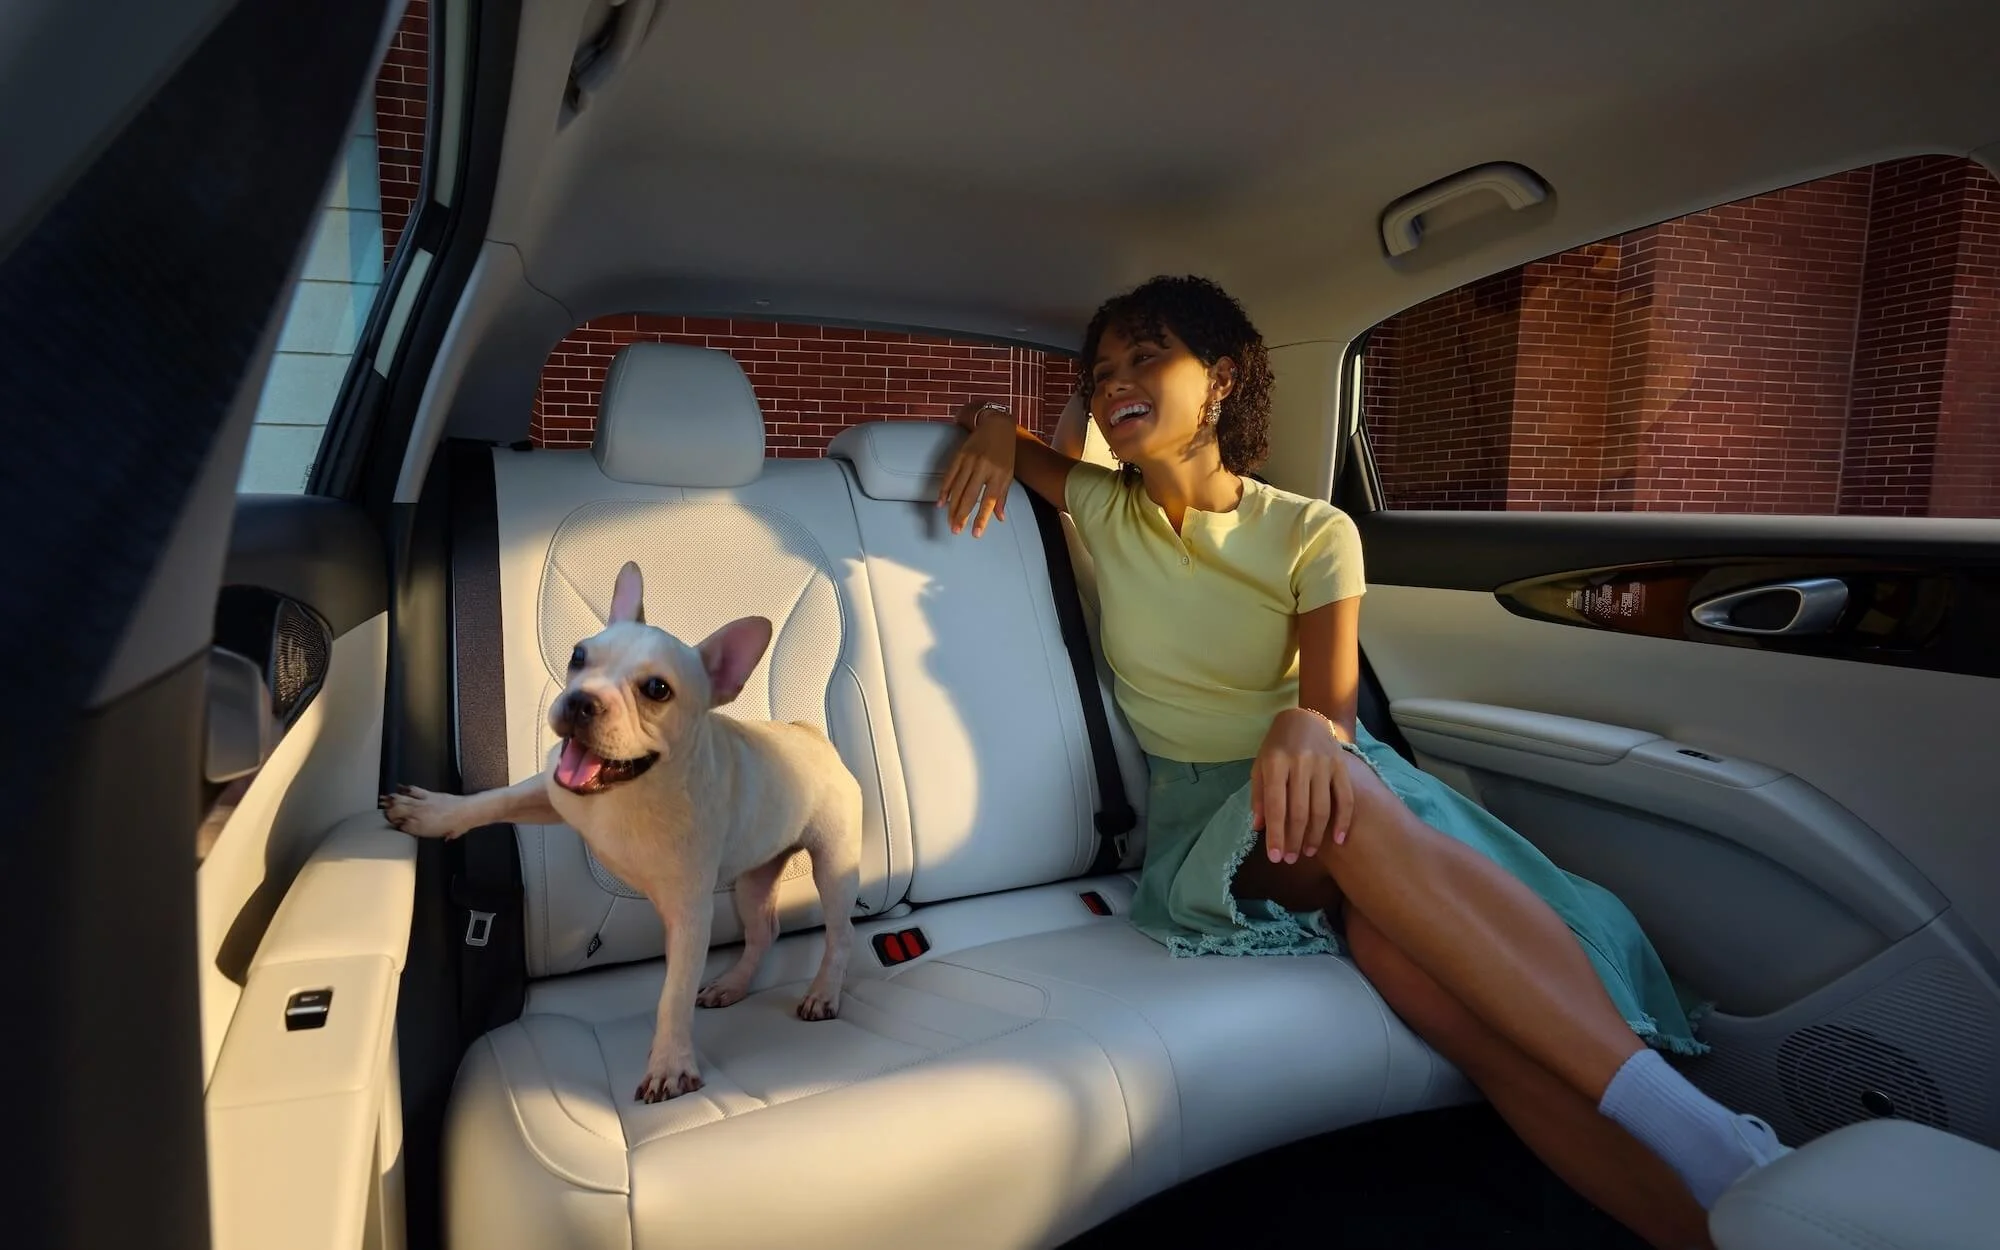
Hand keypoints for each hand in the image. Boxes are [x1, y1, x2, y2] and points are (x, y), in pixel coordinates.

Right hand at [937, 398, 1016, 536]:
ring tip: (949, 522)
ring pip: (958, 488)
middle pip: (970, 496)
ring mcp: (971, 461)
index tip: (975, 534)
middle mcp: (984, 468)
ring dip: (952, 507)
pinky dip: (944, 490)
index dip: (982, 518)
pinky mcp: (960, 455)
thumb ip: (1002, 496)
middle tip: (955, 531)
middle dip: (962, 515)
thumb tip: (999, 518)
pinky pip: (950, 476)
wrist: (996, 425)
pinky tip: (941, 503)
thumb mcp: (1008, 474)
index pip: (989, 501)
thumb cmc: (1005, 453)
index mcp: (999, 475)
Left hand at [1249, 708, 1354, 863]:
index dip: (1276, 834)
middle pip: (1299, 811)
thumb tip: (1259, 827)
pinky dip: (1343, 821)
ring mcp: (1323, 764)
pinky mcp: (1341, 766)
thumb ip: (1258, 795)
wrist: (1305, 718)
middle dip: (1294, 840)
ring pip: (1321, 809)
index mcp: (1275, 762)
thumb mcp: (1260, 765)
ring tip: (1307, 852)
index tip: (1275, 857)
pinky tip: (1337, 840)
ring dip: (1315, 836)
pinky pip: (1345, 798)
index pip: (1275, 805)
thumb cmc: (1277, 746)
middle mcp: (1300, 763)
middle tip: (1290, 859)